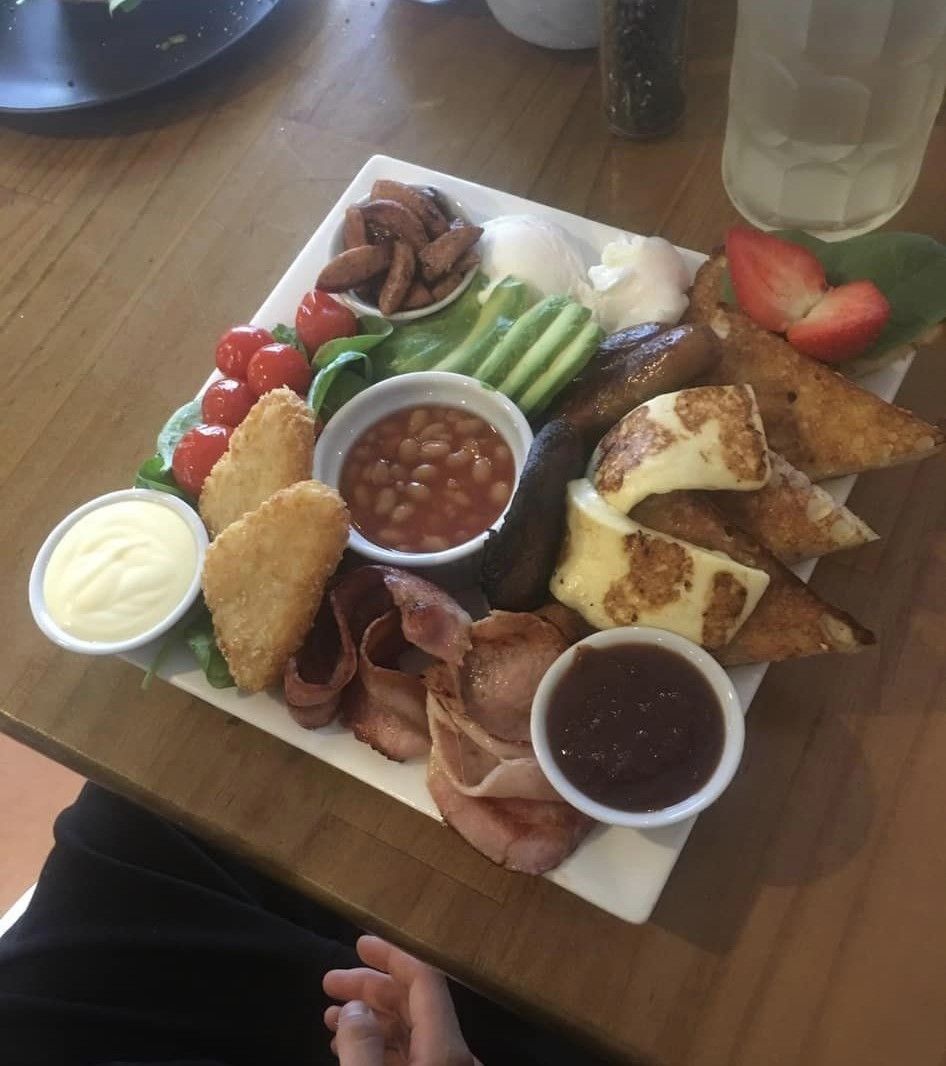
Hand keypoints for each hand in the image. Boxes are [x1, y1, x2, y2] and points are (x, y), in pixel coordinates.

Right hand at [323, 935, 479, 1065]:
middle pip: (415, 1003)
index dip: (393, 955)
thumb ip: (361, 1044)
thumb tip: (355, 1007)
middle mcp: (453, 1055)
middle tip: (332, 983)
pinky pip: (411, 1055)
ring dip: (371, 1017)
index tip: (360, 944)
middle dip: (371, 987)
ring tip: (332, 1016)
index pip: (426, 980)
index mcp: (446, 1047)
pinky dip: (381, 1045)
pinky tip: (351, 1047)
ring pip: (411, 1031)